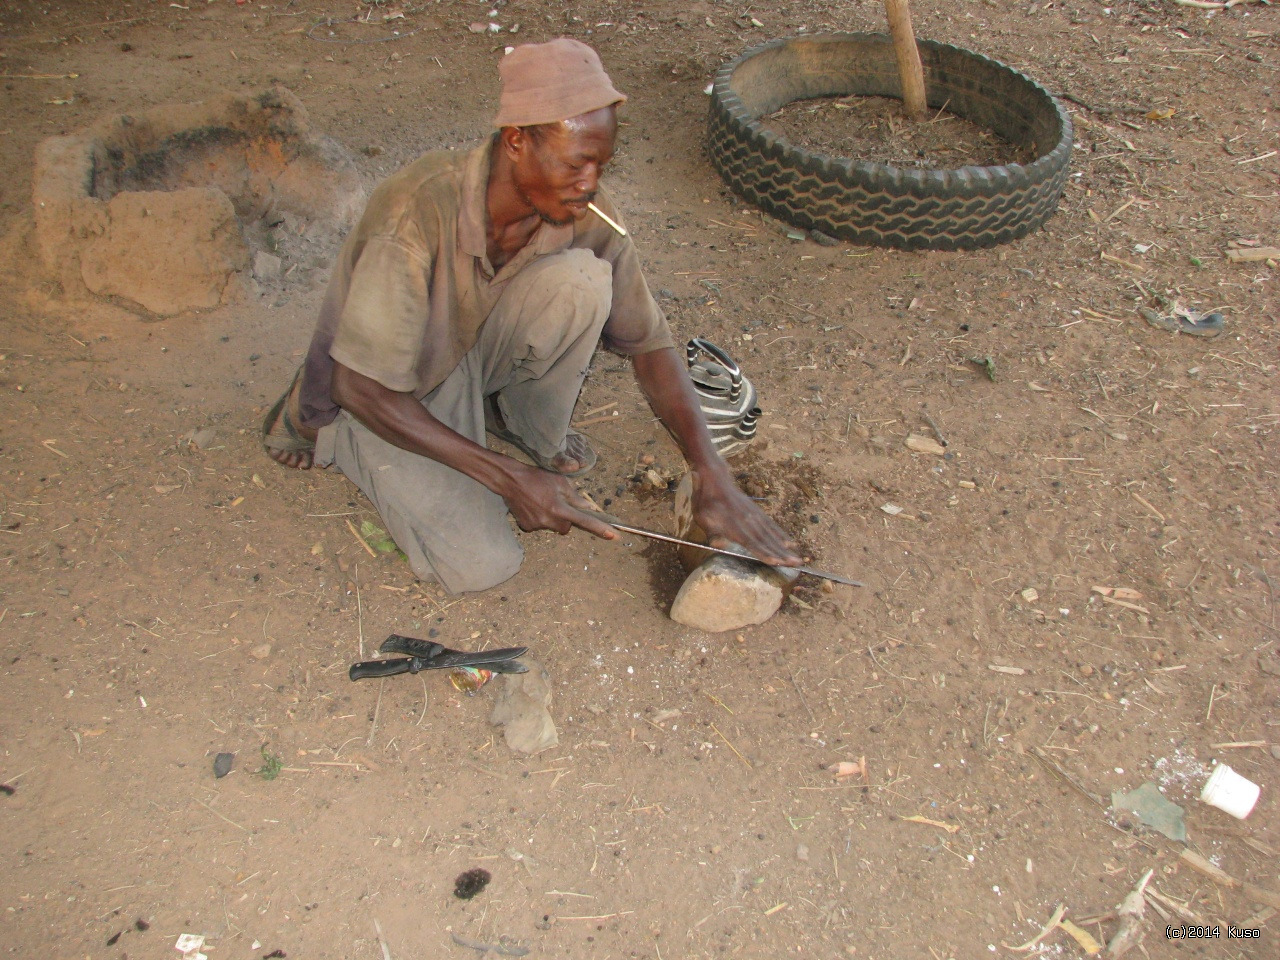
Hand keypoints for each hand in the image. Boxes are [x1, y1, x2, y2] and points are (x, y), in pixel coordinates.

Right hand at [501, 464, 617, 540]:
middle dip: (566, 519)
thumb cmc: (537, 478)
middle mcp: (549, 520)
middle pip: (566, 527)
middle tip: (557, 504)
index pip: (584, 521)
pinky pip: (540, 526)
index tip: (613, 536)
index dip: (599, 529)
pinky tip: (533, 506)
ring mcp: (537, 525)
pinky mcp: (527, 528)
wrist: (510, 481)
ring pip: (553, 526)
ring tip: (541, 501)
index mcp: (559, 508)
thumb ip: (575, 497)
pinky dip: (540, 519)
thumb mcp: (560, 482)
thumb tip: (588, 507)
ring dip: (552, 517)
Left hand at [691, 470, 802, 566]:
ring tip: (797, 557)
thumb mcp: (701, 518)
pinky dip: (781, 534)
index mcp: (732, 525)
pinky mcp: (757, 512)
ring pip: (772, 534)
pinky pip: (771, 525)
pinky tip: (791, 543)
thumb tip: (719, 545)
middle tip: (796, 563)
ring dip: (785, 547)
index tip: (776, 561)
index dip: (763, 552)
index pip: (750, 542)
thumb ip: (712, 533)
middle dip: (782, 553)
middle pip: (766, 540)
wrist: (715, 478)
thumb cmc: (706, 502)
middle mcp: (747, 521)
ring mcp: (754, 516)